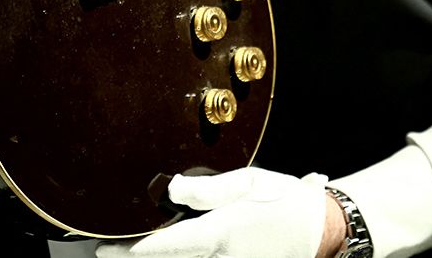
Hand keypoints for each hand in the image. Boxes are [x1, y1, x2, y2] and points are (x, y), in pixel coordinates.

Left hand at [96, 167, 335, 257]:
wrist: (324, 229)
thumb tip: (173, 190)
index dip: (129, 250)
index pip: (163, 247)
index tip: (107, 248)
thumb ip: (208, 190)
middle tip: (113, 252)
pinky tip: (173, 255)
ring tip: (136, 252)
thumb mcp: (248, 182)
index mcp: (220, 233)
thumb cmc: (288, 202)